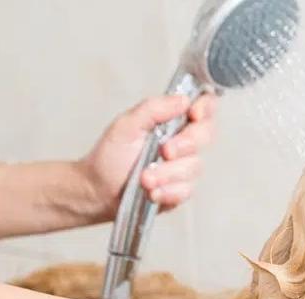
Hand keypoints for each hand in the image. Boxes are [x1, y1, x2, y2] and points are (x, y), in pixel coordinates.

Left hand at [79, 94, 216, 217]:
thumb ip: (154, 109)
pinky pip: (186, 190)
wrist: (98, 190)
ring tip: (145, 179)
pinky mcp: (180, 190)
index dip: (206, 108)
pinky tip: (152, 192)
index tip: (193, 114)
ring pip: (194, 166)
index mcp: (172, 120)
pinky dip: (168, 192)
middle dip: (185, 144)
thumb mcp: (126, 125)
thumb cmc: (110, 156)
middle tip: (164, 151)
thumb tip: (183, 100)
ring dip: (168, 174)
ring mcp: (183, 167)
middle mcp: (183, 141)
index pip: (204, 106)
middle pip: (206, 135)